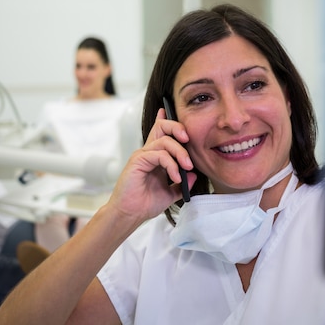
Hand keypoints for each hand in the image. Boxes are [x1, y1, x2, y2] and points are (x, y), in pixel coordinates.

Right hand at [106, 108, 195, 224]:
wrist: (130, 214)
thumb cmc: (145, 203)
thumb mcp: (170, 193)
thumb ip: (182, 183)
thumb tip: (193, 175)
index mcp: (154, 156)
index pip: (160, 132)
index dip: (167, 120)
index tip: (169, 111)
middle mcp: (148, 152)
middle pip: (162, 127)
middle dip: (178, 127)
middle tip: (189, 140)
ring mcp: (142, 155)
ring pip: (165, 141)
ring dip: (180, 153)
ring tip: (187, 168)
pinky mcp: (138, 161)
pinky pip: (159, 154)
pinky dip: (171, 165)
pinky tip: (175, 177)